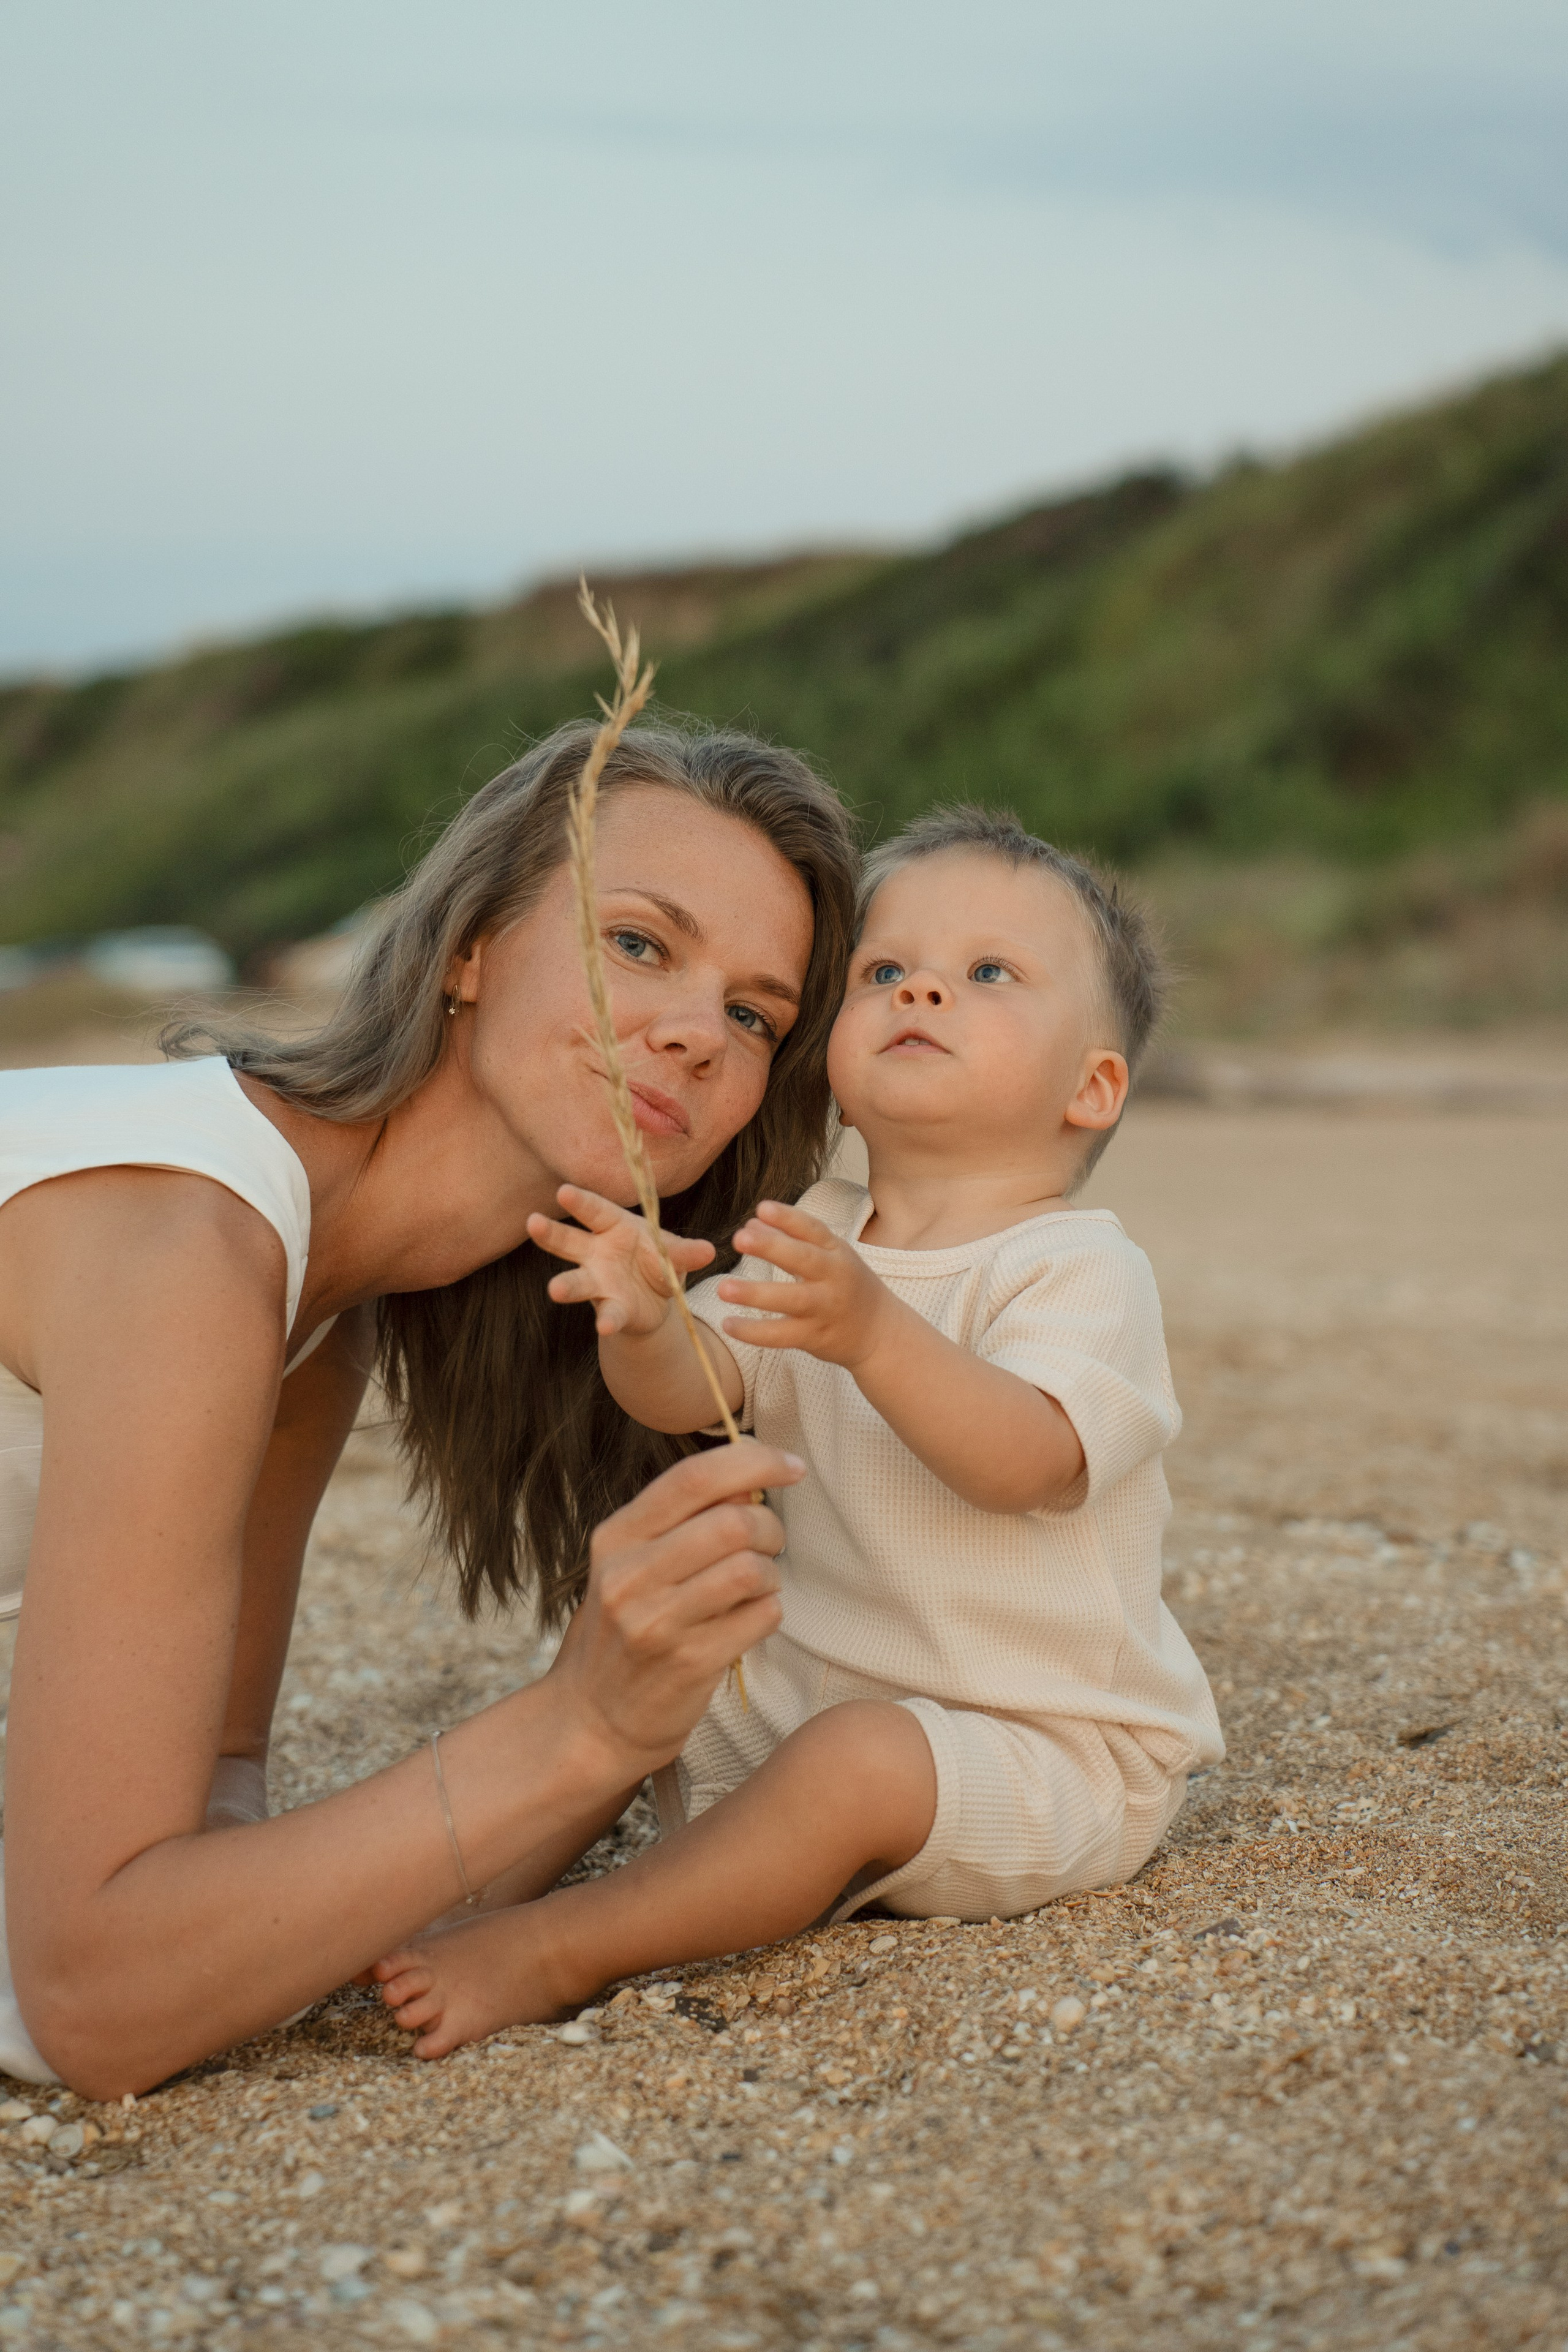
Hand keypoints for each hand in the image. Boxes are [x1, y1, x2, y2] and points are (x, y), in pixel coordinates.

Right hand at [527, 1183, 715, 1336]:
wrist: (658, 1299)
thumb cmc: (659, 1260)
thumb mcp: (674, 1252)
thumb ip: (686, 1252)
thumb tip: (709, 1250)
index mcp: (614, 1226)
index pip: (594, 1210)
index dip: (579, 1201)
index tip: (564, 1191)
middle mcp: (597, 1252)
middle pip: (569, 1240)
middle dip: (551, 1233)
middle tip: (532, 1223)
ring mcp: (599, 1282)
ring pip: (577, 1280)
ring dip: (566, 1285)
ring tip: (554, 1290)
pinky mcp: (611, 1308)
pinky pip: (608, 1313)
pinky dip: (608, 1320)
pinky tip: (605, 1327)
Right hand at [547, 1439, 800, 1773]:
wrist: (591, 1719)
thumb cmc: (622, 1630)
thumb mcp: (630, 1565)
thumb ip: (682, 1520)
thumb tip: (751, 1482)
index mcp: (616, 1537)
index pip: (693, 1477)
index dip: (754, 1461)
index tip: (790, 1465)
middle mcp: (629, 1575)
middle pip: (733, 1522)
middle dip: (770, 1526)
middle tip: (770, 1543)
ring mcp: (657, 1622)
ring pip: (752, 1569)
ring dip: (771, 1573)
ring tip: (757, 1585)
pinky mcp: (689, 1663)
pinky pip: (762, 1616)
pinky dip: (769, 1611)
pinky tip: (748, 1620)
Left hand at [716, 1200, 899, 1369]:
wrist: (879, 1332)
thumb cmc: (845, 1286)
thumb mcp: (828, 1257)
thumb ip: (790, 1240)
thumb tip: (750, 1223)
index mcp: (837, 1252)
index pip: (813, 1229)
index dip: (788, 1218)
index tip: (761, 1208)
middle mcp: (834, 1278)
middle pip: (803, 1260)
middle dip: (771, 1248)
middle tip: (739, 1238)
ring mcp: (825, 1308)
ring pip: (791, 1300)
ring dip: (755, 1294)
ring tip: (723, 1288)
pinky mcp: (815, 1336)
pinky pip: (781, 1335)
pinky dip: (754, 1332)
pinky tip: (728, 1325)